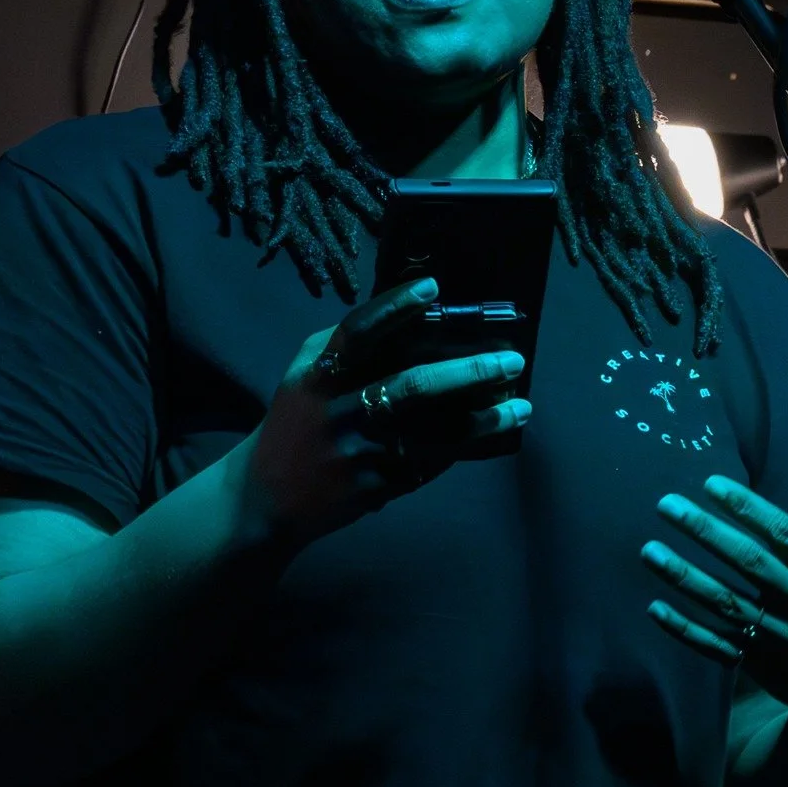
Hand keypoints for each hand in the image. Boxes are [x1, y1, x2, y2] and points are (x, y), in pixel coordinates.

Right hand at [240, 276, 530, 547]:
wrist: (266, 498)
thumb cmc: (297, 422)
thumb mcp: (304, 376)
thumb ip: (344, 345)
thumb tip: (407, 315)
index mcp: (319, 375)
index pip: (359, 331)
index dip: (395, 307)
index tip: (434, 288)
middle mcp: (339, 411)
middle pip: (414, 384)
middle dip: (470, 371)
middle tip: (513, 360)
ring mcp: (360, 453)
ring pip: (435, 432)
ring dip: (485, 419)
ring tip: (522, 406)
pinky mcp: (376, 487)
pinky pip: (431, 462)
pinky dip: (464, 447)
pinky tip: (492, 432)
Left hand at [640, 438, 787, 726]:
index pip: (787, 535)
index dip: (750, 510)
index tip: (711, 483)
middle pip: (751, 566)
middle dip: (707, 534)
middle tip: (666, 504)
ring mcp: (780, 638)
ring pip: (727, 606)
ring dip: (686, 579)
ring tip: (649, 551)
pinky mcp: (760, 665)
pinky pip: (717, 646)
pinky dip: (686, 630)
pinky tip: (654, 607)